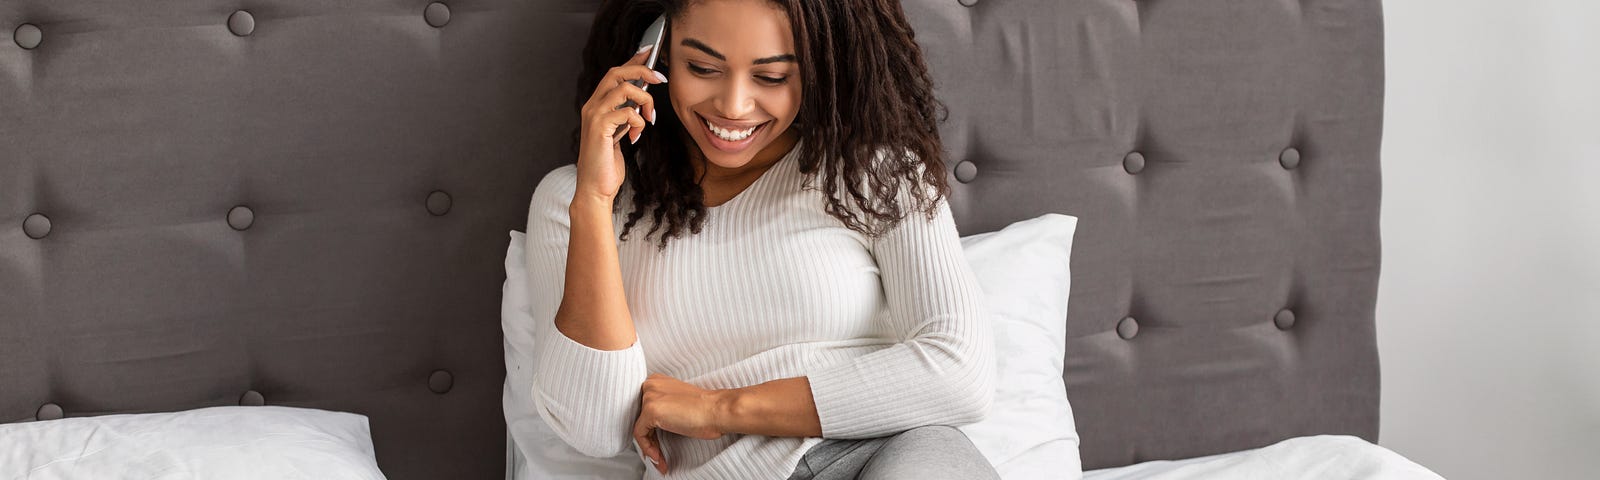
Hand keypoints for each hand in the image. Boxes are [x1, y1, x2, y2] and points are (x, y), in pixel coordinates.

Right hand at [576, 45, 667, 201]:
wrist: (596, 189)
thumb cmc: (608, 164)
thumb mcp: (620, 134)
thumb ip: (626, 115)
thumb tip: (643, 99)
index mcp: (596, 105)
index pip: (614, 73)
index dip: (633, 60)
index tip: (650, 52)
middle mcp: (591, 106)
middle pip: (616, 72)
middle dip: (642, 71)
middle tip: (660, 79)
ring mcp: (593, 116)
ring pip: (624, 89)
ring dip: (645, 101)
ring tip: (650, 118)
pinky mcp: (600, 128)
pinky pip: (627, 112)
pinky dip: (639, 122)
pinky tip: (637, 137)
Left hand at [633, 373, 728, 474]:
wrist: (718, 410)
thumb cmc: (706, 409)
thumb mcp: (678, 402)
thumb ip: (664, 407)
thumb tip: (654, 425)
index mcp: (657, 380)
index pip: (643, 408)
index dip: (650, 428)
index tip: (657, 441)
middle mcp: (651, 385)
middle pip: (640, 418)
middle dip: (650, 438)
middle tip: (658, 452)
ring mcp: (650, 397)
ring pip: (640, 428)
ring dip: (650, 447)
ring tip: (660, 458)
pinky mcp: (651, 411)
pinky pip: (640, 435)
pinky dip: (648, 448)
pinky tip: (658, 456)